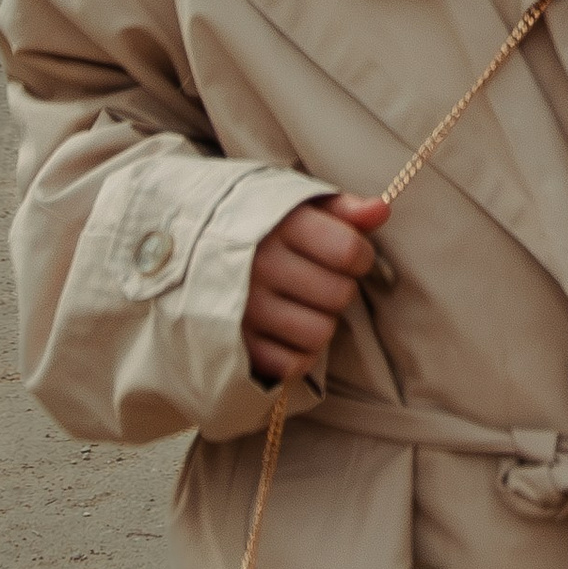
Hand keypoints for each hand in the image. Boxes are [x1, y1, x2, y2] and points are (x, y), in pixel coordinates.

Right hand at [243, 192, 388, 386]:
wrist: (185, 248)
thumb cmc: (256, 225)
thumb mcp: (295, 205)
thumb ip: (341, 208)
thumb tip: (382, 209)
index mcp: (278, 227)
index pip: (349, 251)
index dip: (361, 255)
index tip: (349, 254)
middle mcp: (259, 268)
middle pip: (339, 295)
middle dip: (339, 287)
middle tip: (320, 279)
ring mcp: (245, 310)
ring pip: (320, 332)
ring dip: (321, 321)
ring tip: (304, 305)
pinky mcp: (234, 346)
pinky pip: (293, 364)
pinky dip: (299, 352)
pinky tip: (289, 331)